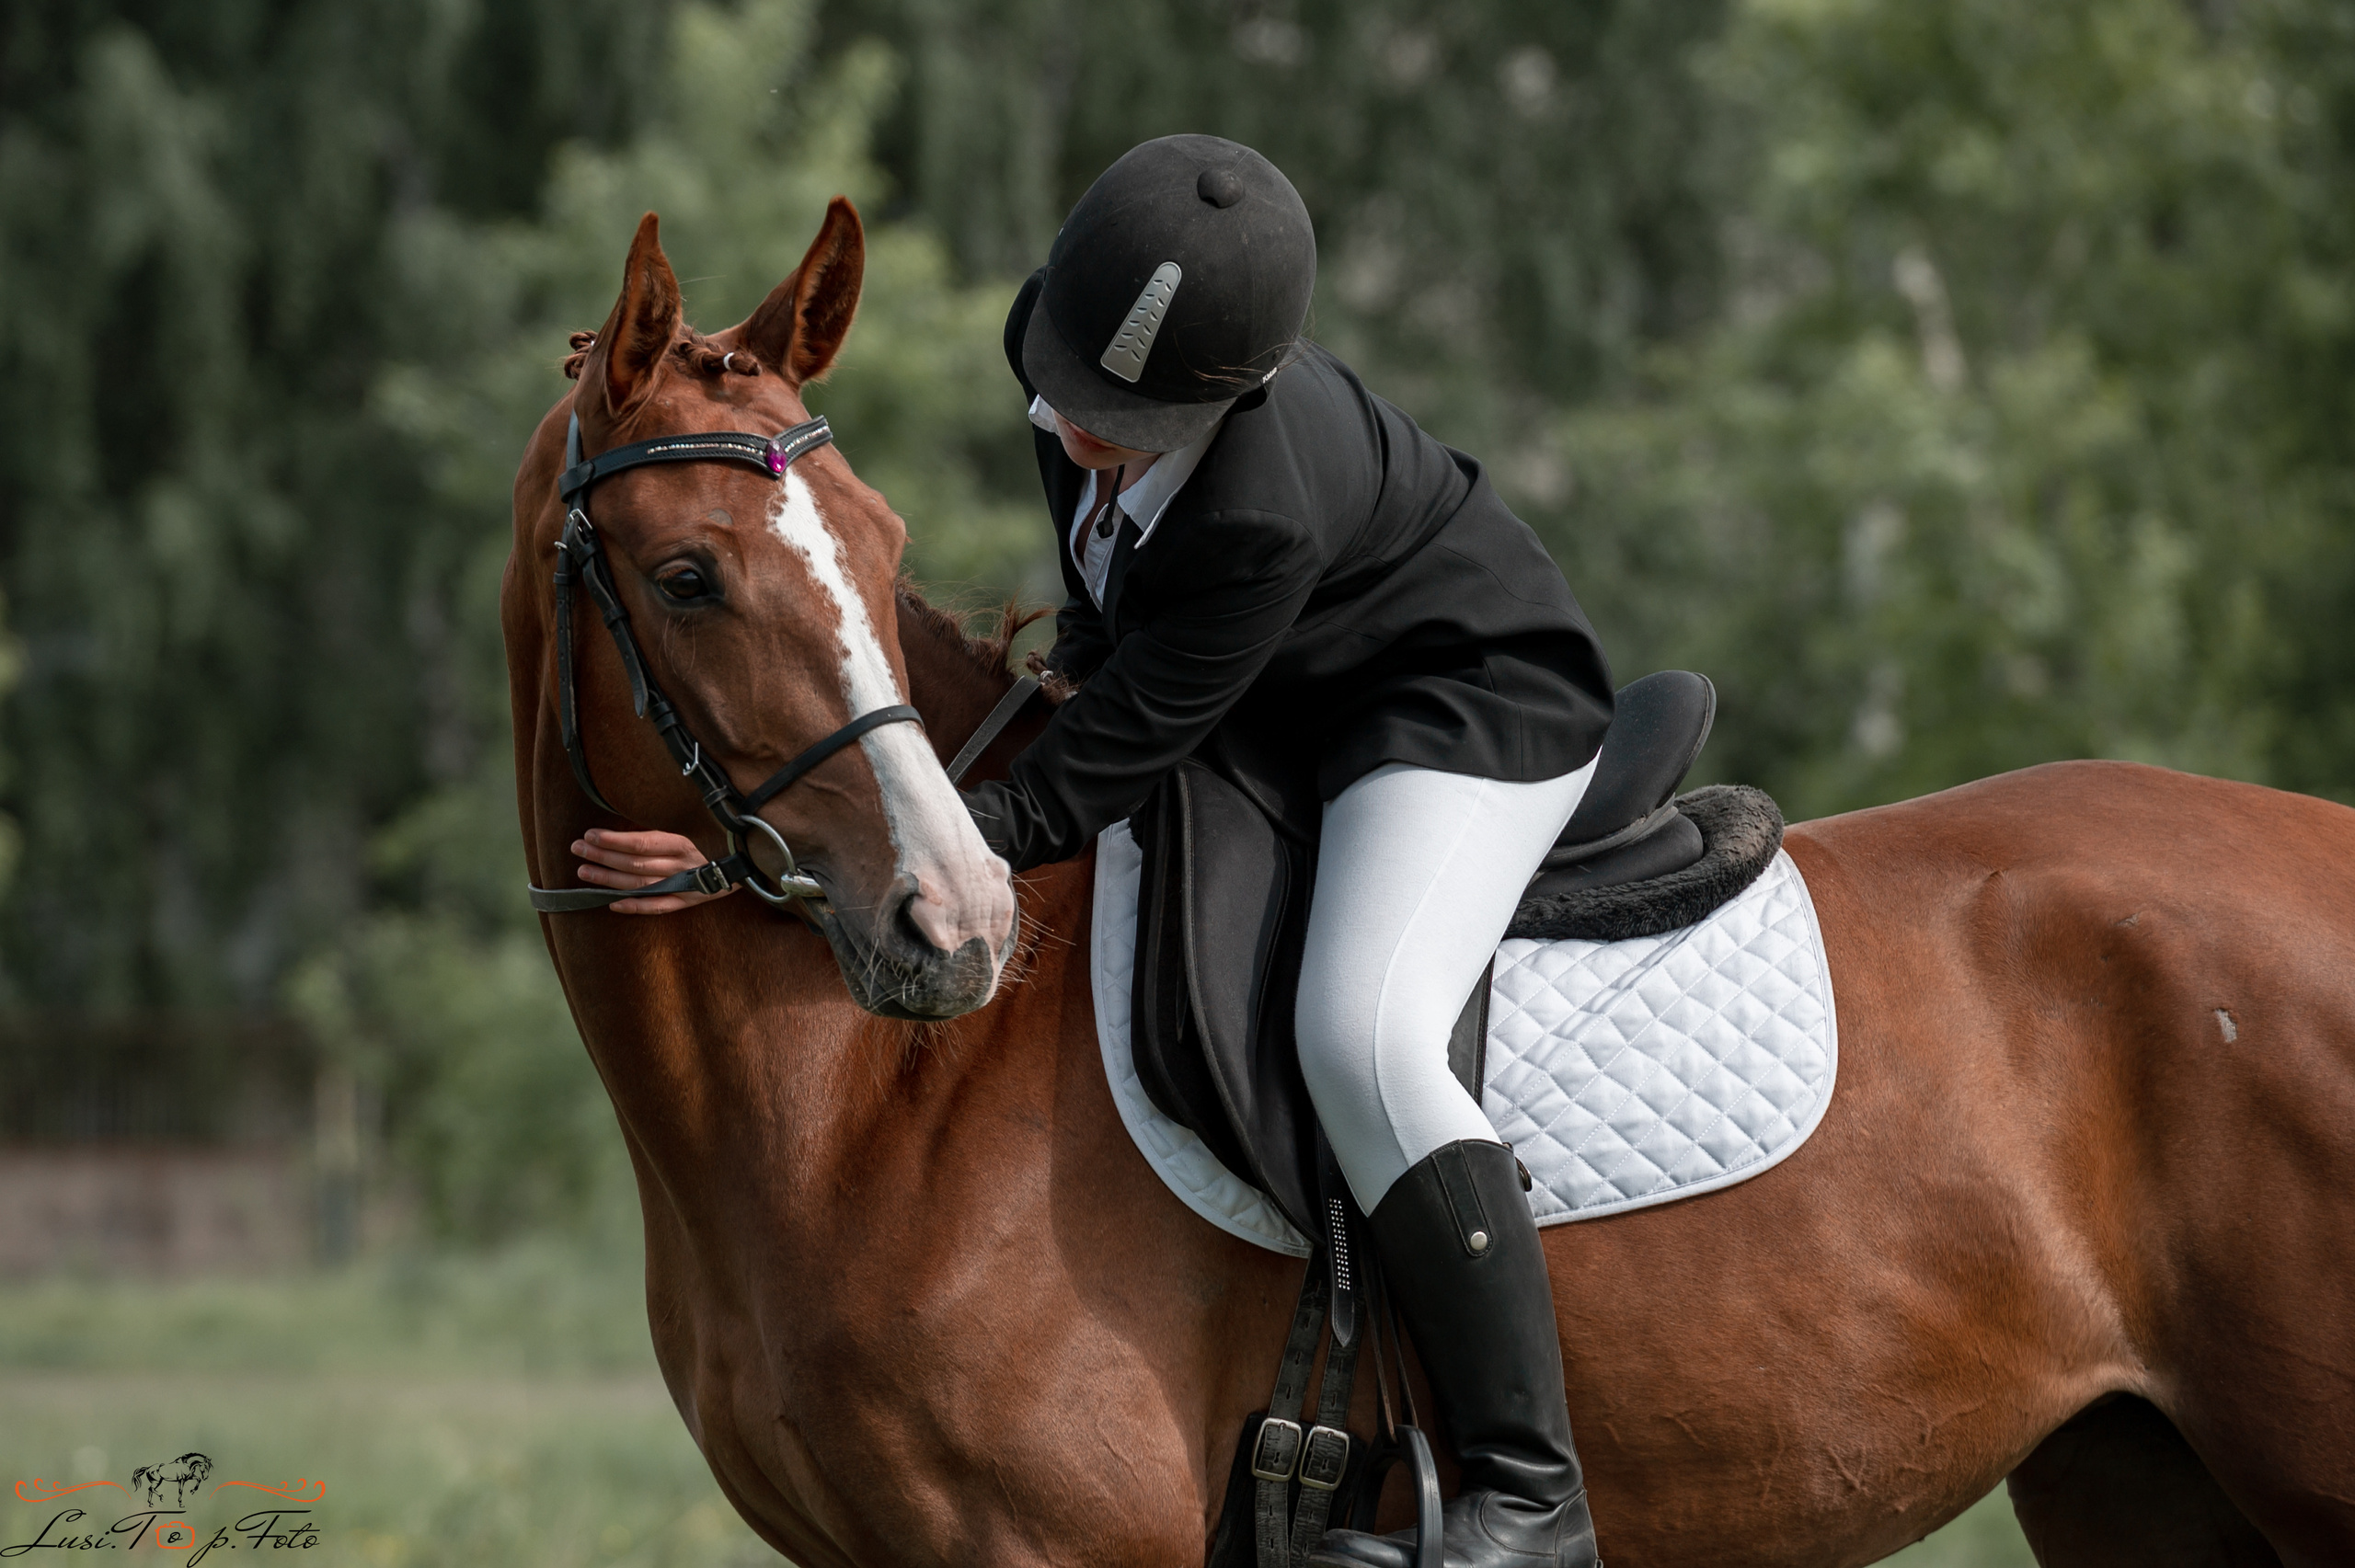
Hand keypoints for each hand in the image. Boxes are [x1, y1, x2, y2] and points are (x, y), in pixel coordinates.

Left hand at [568, 827, 731, 914]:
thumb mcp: (693, 828)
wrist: (747, 866)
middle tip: (577, 849)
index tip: (590, 835)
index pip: (641, 843)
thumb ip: (662, 830)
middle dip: (603, 856)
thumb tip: (625, 828)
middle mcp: (681, 865)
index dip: (613, 840)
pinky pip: (657, 907)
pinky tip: (611, 904)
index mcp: (683, 843)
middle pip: (634, 863)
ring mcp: (683, 886)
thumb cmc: (715, 842)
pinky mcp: (687, 902)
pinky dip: (634, 907)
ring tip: (584, 872)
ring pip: (639, 884)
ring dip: (609, 879)